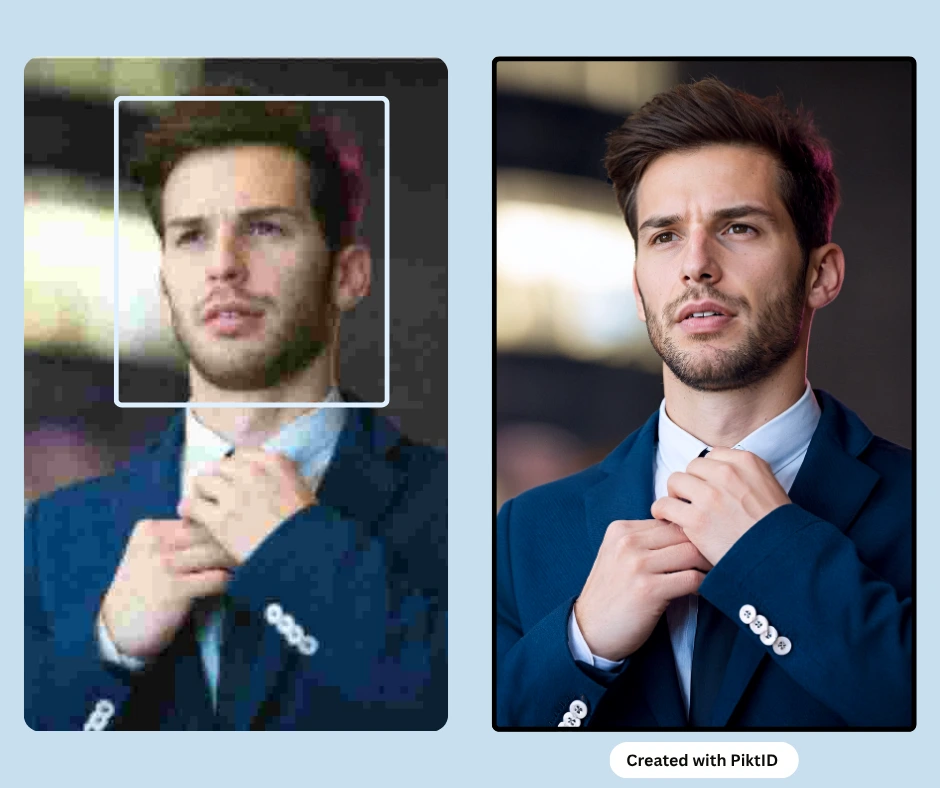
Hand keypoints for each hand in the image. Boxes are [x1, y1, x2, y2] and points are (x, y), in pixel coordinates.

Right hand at [99, 518, 233, 658]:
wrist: (118, 629)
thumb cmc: (143, 590)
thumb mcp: (150, 555)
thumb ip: (177, 539)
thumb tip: (222, 526)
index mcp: (150, 529)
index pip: (197, 517)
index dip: (222, 525)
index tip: (241, 532)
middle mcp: (156, 543)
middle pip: (208, 531)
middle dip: (233, 539)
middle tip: (253, 547)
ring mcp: (165, 565)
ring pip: (216, 551)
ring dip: (235, 559)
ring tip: (247, 563)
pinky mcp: (175, 589)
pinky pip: (217, 578)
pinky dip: (229, 581)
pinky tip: (233, 584)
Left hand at [177, 449, 315, 563]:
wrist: (302, 554)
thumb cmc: (307, 529)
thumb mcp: (303, 492)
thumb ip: (281, 480)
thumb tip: (266, 484)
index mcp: (275, 463)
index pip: (243, 455)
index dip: (236, 469)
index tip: (234, 480)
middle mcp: (252, 472)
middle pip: (220, 465)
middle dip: (217, 479)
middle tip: (216, 494)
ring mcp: (234, 494)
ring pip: (202, 481)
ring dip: (201, 492)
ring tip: (200, 505)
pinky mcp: (219, 518)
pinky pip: (191, 505)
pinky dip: (188, 510)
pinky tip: (190, 518)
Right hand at [573, 519, 711, 661]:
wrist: (589, 630)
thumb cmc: (611, 595)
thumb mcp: (617, 557)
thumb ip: (643, 541)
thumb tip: (686, 533)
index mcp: (620, 530)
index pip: (669, 521)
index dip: (690, 534)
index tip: (702, 547)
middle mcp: (627, 542)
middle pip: (683, 533)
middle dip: (704, 546)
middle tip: (717, 560)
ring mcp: (637, 565)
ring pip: (691, 553)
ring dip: (708, 565)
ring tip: (714, 574)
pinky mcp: (648, 589)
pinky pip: (691, 579)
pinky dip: (704, 584)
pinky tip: (703, 591)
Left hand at [650, 448, 790, 565]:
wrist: (782, 557)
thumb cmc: (777, 528)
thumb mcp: (770, 487)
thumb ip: (745, 474)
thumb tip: (719, 472)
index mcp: (746, 462)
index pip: (712, 456)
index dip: (707, 474)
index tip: (708, 488)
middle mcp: (727, 473)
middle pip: (692, 467)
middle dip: (691, 483)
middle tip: (693, 501)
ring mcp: (710, 495)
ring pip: (675, 482)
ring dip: (675, 496)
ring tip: (680, 509)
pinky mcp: (696, 519)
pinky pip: (665, 505)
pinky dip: (663, 512)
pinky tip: (668, 519)